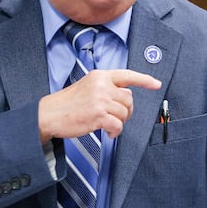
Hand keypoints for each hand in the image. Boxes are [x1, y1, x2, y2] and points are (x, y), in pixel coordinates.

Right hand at [37, 69, 161, 142]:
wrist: (50, 114)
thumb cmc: (68, 104)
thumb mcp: (87, 87)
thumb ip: (105, 88)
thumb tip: (125, 98)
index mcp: (99, 76)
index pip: (127, 75)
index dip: (144, 80)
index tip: (156, 84)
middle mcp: (101, 85)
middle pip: (129, 98)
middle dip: (126, 111)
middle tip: (115, 118)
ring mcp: (100, 100)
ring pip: (125, 113)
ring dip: (119, 123)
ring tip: (107, 125)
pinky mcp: (98, 115)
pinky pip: (118, 125)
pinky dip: (115, 132)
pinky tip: (107, 133)